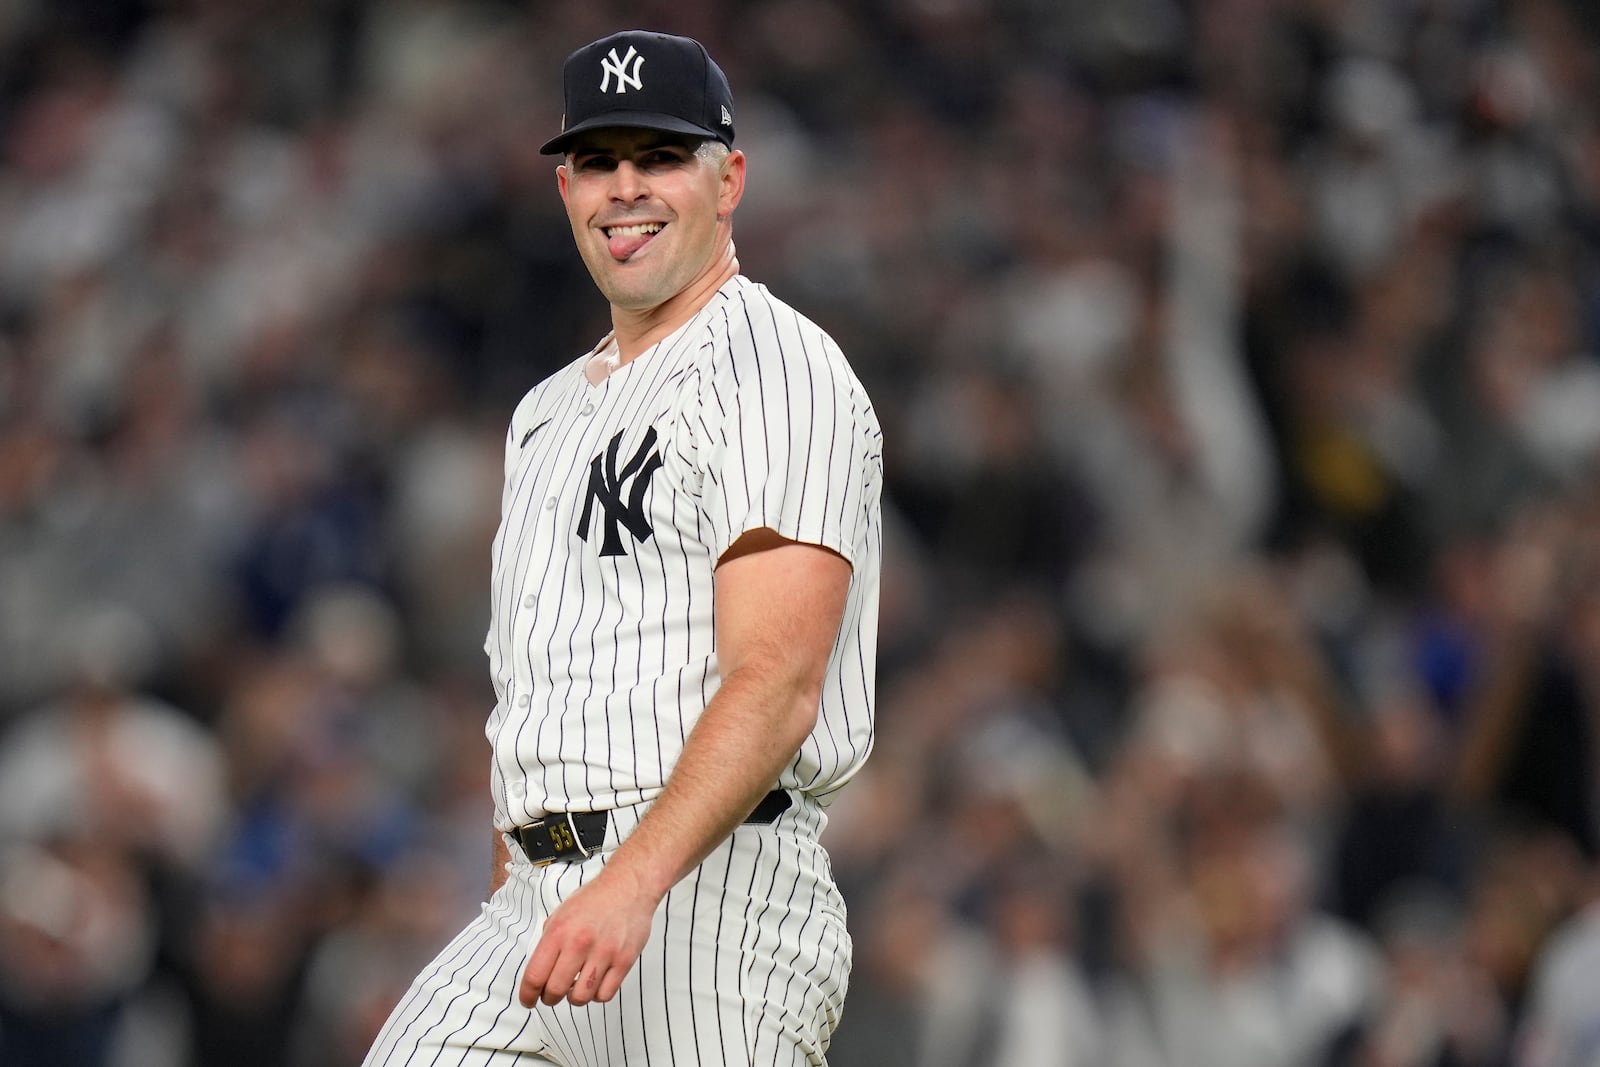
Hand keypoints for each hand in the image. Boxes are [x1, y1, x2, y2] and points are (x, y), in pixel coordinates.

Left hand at [518, 864, 658, 1007]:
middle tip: (551, 996)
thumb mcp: (561, 913)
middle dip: (549, 999)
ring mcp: (603, 953)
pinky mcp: (624, 960)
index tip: (528, 1000)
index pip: (535, 975)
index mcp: (559, 931)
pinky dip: (596, 995)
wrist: (629, 886)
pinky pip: (605, 994)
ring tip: (575, 988)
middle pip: (556, 990)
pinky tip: (595, 983)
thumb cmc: (595, 899)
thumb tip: (541, 969)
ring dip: (574, 998)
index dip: (527, 995)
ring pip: (581, 997)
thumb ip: (549, 941)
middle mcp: (579, 943)